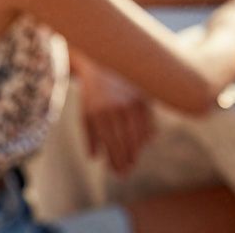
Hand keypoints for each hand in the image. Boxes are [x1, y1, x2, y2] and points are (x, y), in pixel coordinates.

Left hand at [75, 59, 154, 175]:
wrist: (106, 63)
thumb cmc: (93, 92)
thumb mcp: (86, 113)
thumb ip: (90, 136)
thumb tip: (95, 158)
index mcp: (100, 113)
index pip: (110, 143)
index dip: (115, 160)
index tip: (117, 172)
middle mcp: (117, 108)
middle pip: (126, 141)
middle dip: (127, 159)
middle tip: (126, 172)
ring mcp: (132, 102)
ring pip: (139, 133)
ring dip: (138, 150)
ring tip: (134, 161)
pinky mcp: (144, 97)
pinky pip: (148, 120)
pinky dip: (148, 133)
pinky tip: (145, 143)